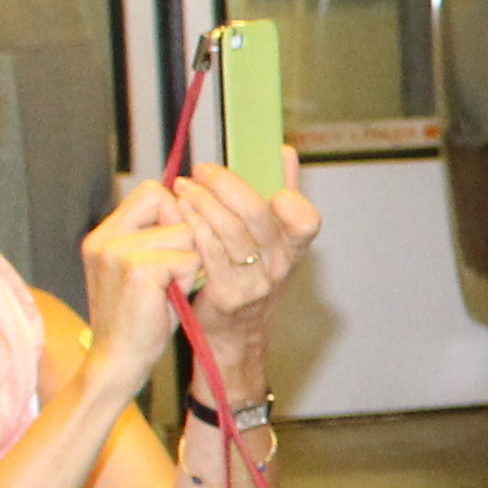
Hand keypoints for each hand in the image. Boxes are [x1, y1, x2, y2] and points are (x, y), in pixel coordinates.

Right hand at [81, 183, 203, 397]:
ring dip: (189, 263)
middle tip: (170, 273)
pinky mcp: (138, 269)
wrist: (118, 361)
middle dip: (184, 236)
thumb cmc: (139, 319)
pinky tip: (168, 299)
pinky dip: (188, 279)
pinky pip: (189, 258)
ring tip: (167, 289)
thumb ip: (156, 237)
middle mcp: (105, 238)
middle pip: (169, 204)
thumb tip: (193, 204)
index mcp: (103, 235)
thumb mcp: (141, 270)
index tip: (175, 246)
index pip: (151, 192)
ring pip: (186, 233)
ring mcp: (118, 252)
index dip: (174, 213)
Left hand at [170, 157, 318, 339]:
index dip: (290, 202)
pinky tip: (181, 213)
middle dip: (224, 184)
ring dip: (201, 201)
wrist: (232, 333)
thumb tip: (285, 153)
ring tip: (183, 187)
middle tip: (202, 170)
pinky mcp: (227, 295)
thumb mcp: (273, 241)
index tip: (267, 188)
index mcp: (294, 250)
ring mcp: (254, 283)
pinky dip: (193, 226)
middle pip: (255, 214)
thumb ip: (281, 196)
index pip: (306, 222)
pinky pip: (208, 252)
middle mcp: (279, 268)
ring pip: (229, 231)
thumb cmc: (249, 277)